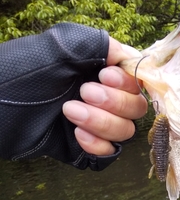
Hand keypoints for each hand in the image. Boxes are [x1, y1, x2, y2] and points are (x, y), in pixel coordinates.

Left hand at [62, 37, 147, 155]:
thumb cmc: (23, 71)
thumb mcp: (63, 46)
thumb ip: (102, 45)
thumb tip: (131, 58)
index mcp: (100, 70)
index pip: (137, 80)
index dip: (129, 82)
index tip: (105, 75)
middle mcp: (103, 96)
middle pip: (136, 108)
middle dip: (115, 102)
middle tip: (84, 93)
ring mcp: (95, 124)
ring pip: (125, 132)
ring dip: (103, 122)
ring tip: (69, 111)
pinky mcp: (84, 147)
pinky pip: (109, 154)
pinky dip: (98, 145)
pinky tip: (77, 135)